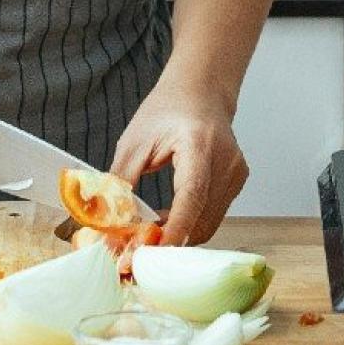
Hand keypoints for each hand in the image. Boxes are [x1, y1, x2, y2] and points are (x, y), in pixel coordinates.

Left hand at [109, 81, 247, 244]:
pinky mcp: (237, 182)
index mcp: (199, 146)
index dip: (173, 229)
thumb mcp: (133, 143)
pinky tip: (169, 216)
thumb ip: (120, 183)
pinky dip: (191, 223)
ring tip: (150, 230)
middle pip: (202, 219)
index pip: (191, 197)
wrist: (199, 92)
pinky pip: (213, 215)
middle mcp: (226, 162)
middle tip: (136, 248)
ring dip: (180, 234)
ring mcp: (236, 174)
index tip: (151, 252)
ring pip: (209, 224)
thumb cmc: (166, 111)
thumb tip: (105, 222)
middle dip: (170, 241)